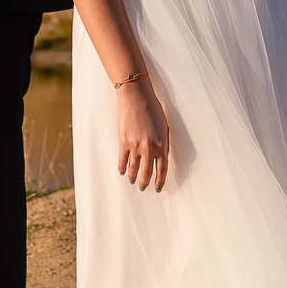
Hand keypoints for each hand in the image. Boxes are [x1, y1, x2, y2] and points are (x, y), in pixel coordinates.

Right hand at [116, 76, 169, 191]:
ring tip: (132, 181)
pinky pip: (122, 160)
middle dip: (145, 183)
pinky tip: (122, 172)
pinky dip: (122, 168)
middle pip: (147, 172)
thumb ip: (163, 144)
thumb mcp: (164, 128)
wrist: (137, 99)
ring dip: (133, 178)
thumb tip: (161, 158)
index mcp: (162, 145)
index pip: (162, 169)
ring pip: (133, 169)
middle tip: (143, 188)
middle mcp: (149, 149)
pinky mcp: (124, 142)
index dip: (160, 181)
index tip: (158, 188)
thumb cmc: (153, 110)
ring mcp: (135, 146)